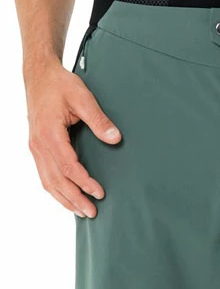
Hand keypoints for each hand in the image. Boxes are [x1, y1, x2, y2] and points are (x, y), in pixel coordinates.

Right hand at [26, 57, 121, 216]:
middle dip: (75, 199)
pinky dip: (56, 191)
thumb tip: (114, 138)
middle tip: (92, 212)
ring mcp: (36, 148)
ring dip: (64, 199)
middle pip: (57, 180)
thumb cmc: (59, 84)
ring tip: (81, 212)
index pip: (68, 166)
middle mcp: (39, 144)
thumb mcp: (82, 97)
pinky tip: (67, 199)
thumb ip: (98, 119)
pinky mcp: (36, 149)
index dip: (84, 183)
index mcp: (50, 133)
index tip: (99, 193)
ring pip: (48, 182)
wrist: (38, 75)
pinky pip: (44, 176)